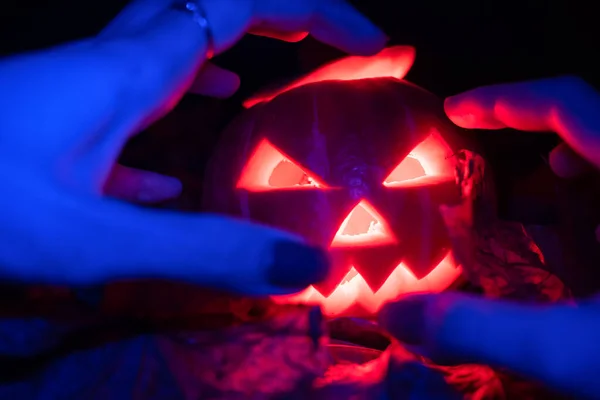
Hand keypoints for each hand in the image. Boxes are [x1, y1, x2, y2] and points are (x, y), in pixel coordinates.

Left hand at [0, 0, 385, 293]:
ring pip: (177, 48)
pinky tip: (184, 151)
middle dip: (288, 16)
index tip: (370, 43)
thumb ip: (198, 255)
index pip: (241, 5)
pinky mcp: (60, 125)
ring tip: (284, 77)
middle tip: (342, 50)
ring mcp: (82, 93)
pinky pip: (135, 100)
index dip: (316, 12)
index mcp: (128, 71)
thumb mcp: (84, 240)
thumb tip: (305, 269)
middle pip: (214, 10)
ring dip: (239, 50)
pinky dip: (178, 106)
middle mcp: (111, 66)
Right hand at [379, 76, 599, 398]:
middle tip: (487, 137)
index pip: (571, 103)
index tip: (455, 110)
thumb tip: (394, 316)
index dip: (505, 100)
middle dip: (538, 119)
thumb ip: (478, 330)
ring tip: (547, 173)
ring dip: (582, 147)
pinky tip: (598, 228)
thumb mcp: (573, 351)